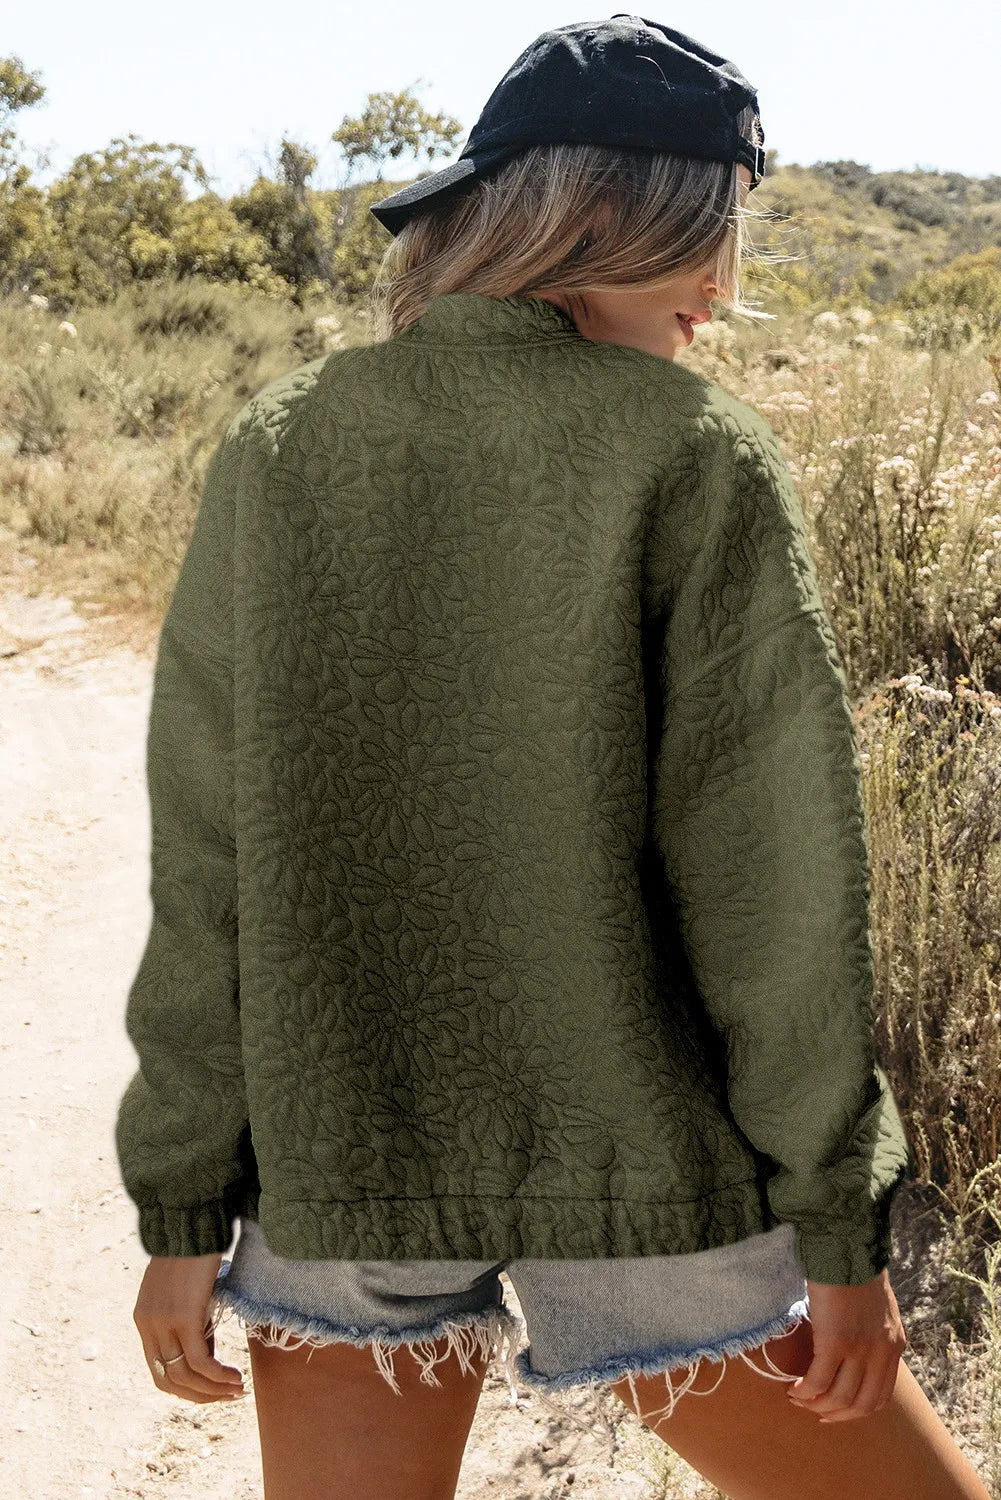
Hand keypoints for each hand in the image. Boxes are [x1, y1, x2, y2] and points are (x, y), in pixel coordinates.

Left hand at [133, 1251, 245, 1403]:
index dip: (187, 1389)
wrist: (191, 1221)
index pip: (160, 1372)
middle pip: (170, 1381)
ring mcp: (164, 1323)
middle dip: (200, 1396)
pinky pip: (201, 1361)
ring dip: (213, 1390)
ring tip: (237, 1389)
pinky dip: (218, 1376)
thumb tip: (207, 1354)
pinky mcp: (184, 1317)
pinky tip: (235, 1376)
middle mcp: (149, 1326)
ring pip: (186, 1376)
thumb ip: (187, 1321)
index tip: (212, 1390)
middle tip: (228, 1396)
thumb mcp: (182, 1292)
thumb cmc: (192, 1251)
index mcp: (144, 1321)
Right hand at [787, 1266, 905, 1421]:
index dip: (856, 1411)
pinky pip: (818, 1381)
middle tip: (814, 1412)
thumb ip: (872, 1333)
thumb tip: (852, 1350)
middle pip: (861, 1404)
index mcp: (893, 1345)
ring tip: (798, 1399)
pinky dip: (805, 1391)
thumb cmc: (856, 1269)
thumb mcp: (877, 1309)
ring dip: (816, 1405)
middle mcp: (881, 1353)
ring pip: (839, 1397)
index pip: (880, 1396)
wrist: (847, 1247)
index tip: (835, 1411)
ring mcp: (859, 1350)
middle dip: (835, 1414)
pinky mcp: (835, 1342)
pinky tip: (794, 1388)